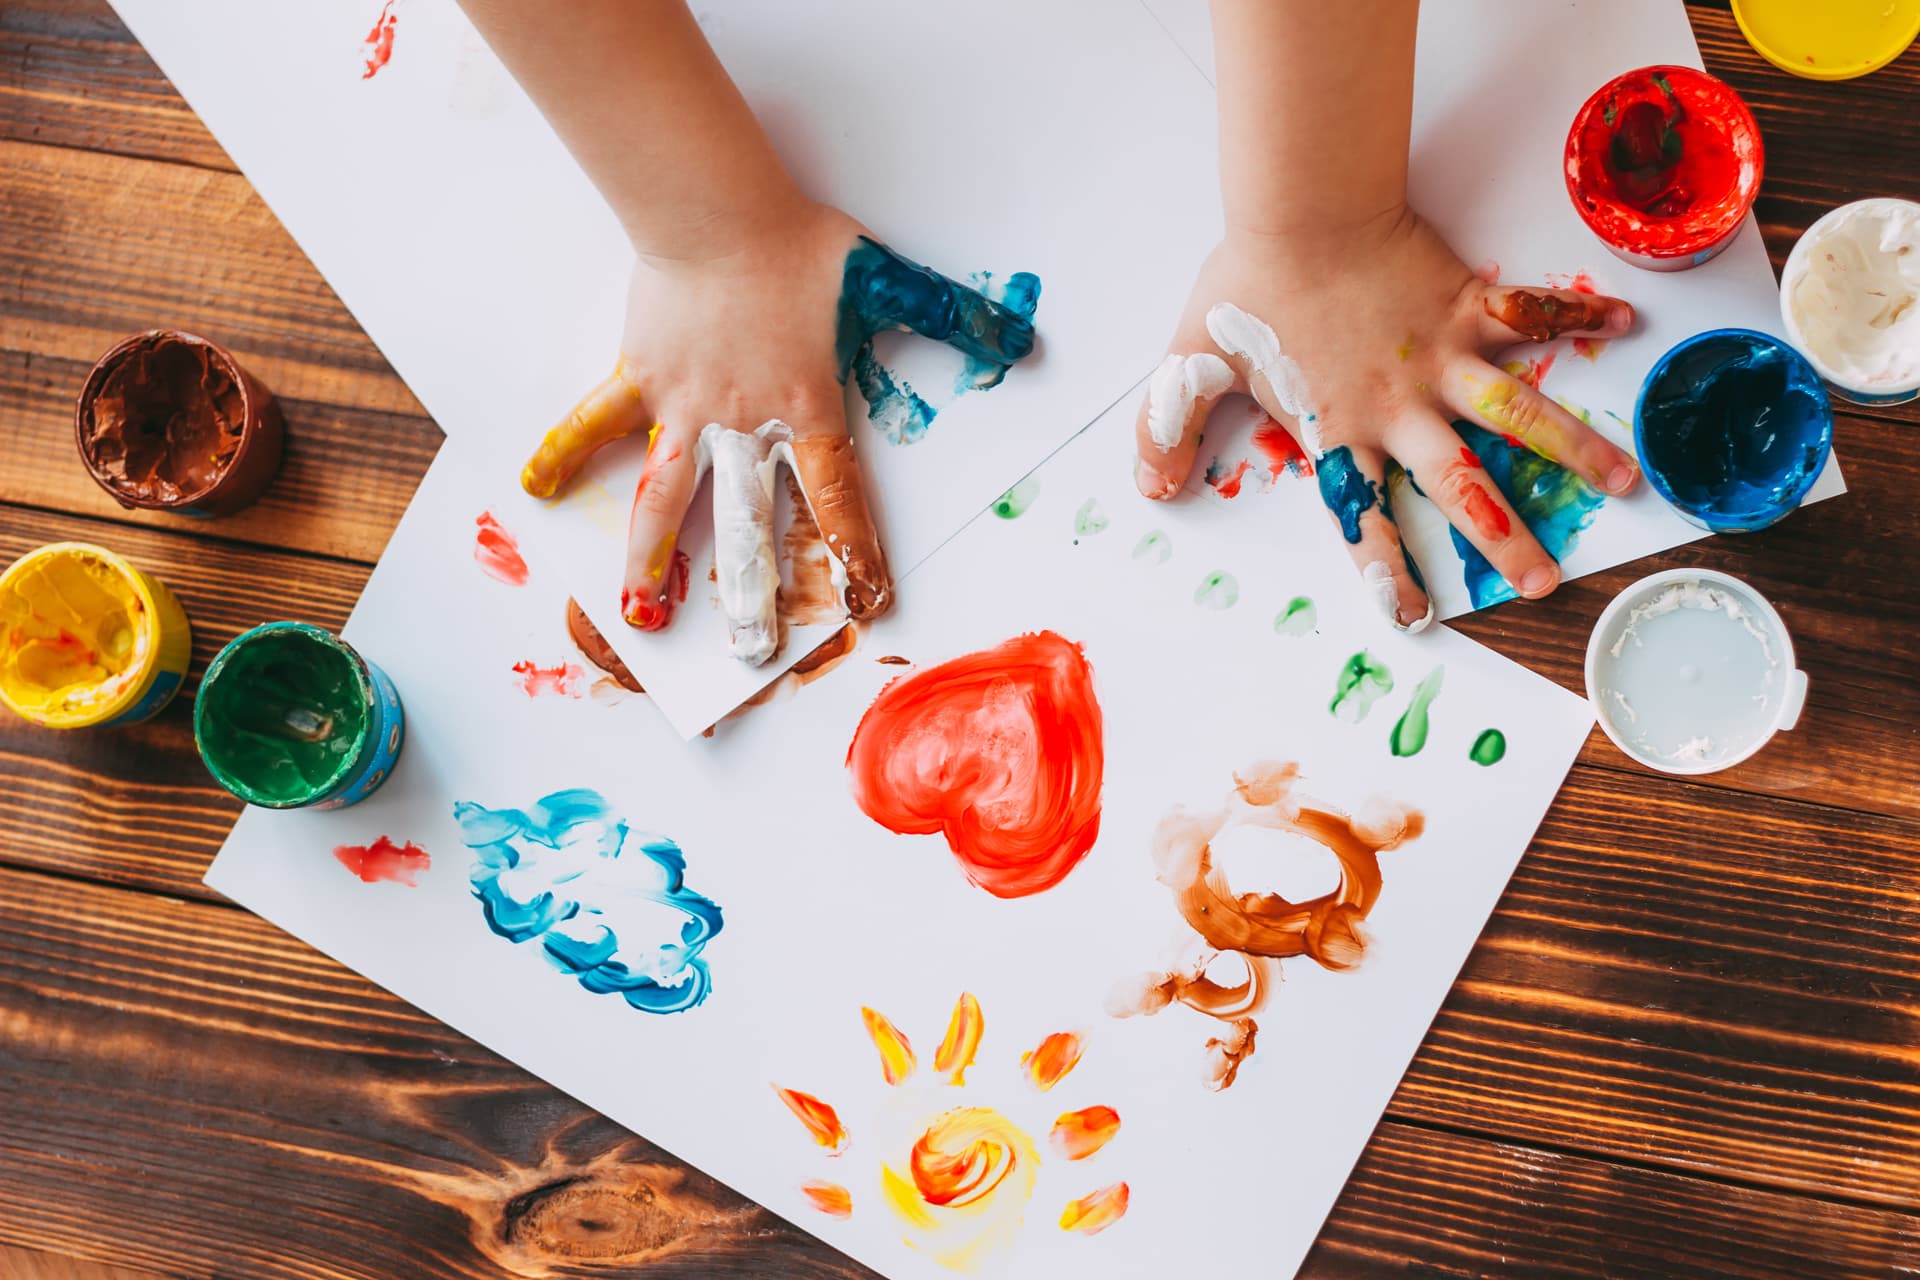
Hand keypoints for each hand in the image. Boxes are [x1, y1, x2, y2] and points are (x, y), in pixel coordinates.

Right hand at [521, 197, 1035, 663]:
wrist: (717, 210)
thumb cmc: (798, 247)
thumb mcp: (885, 281)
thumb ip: (950, 317)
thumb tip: (1019, 340)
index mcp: (807, 411)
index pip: (838, 500)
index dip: (854, 554)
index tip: (866, 601)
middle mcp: (745, 425)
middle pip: (752, 524)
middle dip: (755, 594)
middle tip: (750, 650)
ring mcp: (685, 408)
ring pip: (667, 499)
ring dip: (652, 559)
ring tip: (641, 614)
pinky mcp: (639, 378)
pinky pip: (597, 425)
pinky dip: (565, 454)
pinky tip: (537, 491)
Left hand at [1133, 207, 1638, 630]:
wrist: (1301, 210)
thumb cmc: (1249, 286)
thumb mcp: (1189, 365)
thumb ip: (1166, 430)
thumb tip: (1148, 489)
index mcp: (1340, 428)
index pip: (1360, 516)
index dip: (1383, 570)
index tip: (1412, 618)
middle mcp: (1402, 407)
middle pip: (1460, 486)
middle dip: (1504, 538)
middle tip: (1545, 584)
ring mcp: (1443, 356)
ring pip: (1520, 411)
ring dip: (1574, 447)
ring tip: (1628, 480)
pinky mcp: (1467, 304)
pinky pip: (1533, 309)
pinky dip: (1580, 311)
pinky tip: (1630, 323)